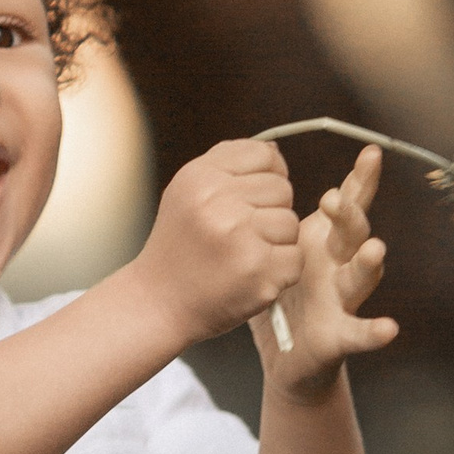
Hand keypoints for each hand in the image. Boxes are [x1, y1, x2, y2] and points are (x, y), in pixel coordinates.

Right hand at [128, 138, 302, 344]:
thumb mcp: (188, 193)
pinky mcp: (258, 272)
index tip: (250, 199)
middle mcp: (217, 202)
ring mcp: (239, 237)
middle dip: (269, 211)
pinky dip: (280, 271)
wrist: (157, 303)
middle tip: (239, 236)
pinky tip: (251, 276)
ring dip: (276, 243)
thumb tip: (275, 151)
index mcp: (200, 176)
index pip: (265, 155)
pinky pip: (295, 258)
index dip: (266, 176)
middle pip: (282, 189)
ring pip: (291, 224)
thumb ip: (227, 165)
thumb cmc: (179, 247)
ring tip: (242, 256)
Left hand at [251, 146, 396, 394]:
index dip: (362, 180)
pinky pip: (359, 333)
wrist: (284, 354)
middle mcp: (340, 264)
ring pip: (361, 277)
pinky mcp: (339, 335)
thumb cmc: (281, 294)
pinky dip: (374, 332)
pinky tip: (389, 328)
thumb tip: (262, 167)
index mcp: (324, 241)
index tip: (371, 153)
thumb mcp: (276, 249)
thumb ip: (274, 216)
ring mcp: (343, 299)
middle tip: (332, 199)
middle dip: (348, 215)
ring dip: (369, 263)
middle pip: (352, 233)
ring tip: (374, 249)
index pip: (349, 204)